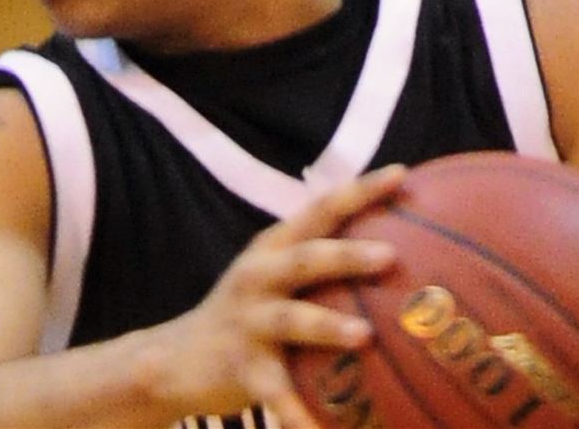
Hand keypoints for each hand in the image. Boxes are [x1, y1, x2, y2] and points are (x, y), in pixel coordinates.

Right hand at [163, 164, 406, 427]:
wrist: (174, 359)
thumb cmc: (250, 311)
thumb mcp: (278, 272)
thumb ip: (324, 257)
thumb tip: (404, 244)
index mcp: (276, 246)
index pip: (322, 208)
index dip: (360, 190)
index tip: (401, 174)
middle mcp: (260, 276)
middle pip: (306, 259)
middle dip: (346, 255)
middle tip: (390, 255)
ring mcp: (249, 322)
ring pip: (292, 321)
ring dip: (328, 328)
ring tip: (364, 337)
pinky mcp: (242, 369)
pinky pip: (277, 393)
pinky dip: (299, 414)